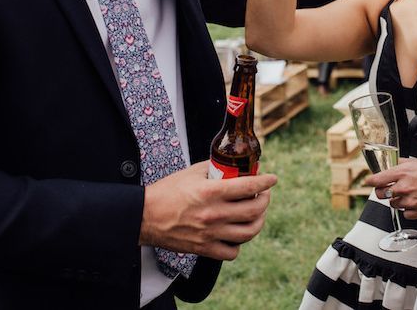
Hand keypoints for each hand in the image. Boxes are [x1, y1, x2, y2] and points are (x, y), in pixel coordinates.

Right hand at [140, 161, 277, 260]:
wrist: (143, 216)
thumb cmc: (167, 191)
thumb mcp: (192, 172)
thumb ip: (215, 168)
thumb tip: (233, 165)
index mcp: (210, 192)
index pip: (248, 187)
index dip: (265, 182)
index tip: (272, 178)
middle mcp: (213, 214)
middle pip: (254, 210)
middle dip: (265, 200)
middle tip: (264, 194)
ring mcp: (210, 234)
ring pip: (249, 232)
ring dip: (258, 221)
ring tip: (257, 213)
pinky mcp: (204, 249)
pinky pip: (232, 252)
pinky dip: (239, 243)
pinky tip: (237, 232)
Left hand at [364, 157, 416, 218]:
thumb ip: (401, 163)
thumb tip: (391, 162)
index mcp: (402, 173)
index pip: (377, 179)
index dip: (370, 181)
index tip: (368, 182)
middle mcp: (404, 187)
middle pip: (381, 194)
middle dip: (382, 191)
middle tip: (387, 189)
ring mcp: (411, 201)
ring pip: (392, 205)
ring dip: (396, 200)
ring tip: (405, 195)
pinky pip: (405, 214)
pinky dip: (407, 210)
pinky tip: (413, 203)